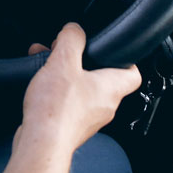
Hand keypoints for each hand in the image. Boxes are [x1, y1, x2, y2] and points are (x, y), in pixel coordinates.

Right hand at [20, 23, 140, 153]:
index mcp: (110, 89)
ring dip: (64, 73)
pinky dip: (55, 90)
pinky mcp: (70, 126)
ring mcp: (87, 119)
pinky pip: (67, 102)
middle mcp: (104, 106)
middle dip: (80, 61)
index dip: (125, 58)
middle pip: (101, 78)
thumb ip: (71, 39)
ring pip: (81, 89)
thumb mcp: (63, 61)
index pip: (133, 73)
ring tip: (45, 64)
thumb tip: (74, 29)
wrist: (41, 144)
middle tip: (65, 51)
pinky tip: (39, 84)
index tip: (111, 49)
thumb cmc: (56, 109)